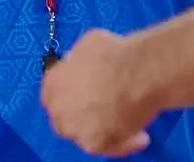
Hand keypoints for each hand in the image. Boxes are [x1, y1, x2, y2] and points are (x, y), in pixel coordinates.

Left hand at [40, 29, 157, 156]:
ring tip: (126, 122)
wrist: (137, 72)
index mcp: (52, 84)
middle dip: (82, 113)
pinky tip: (141, 137)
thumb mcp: (89, 44)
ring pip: (86, 135)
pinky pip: (111, 148)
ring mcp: (75, 131)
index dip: (71, 92)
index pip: (53, 93)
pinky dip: (125, 143)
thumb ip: (79, 61)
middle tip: (103, 107)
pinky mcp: (96, 146)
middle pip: (66, 117)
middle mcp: (58, 111)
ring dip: (102, 129)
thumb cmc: (113, 52)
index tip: (86, 90)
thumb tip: (85, 66)